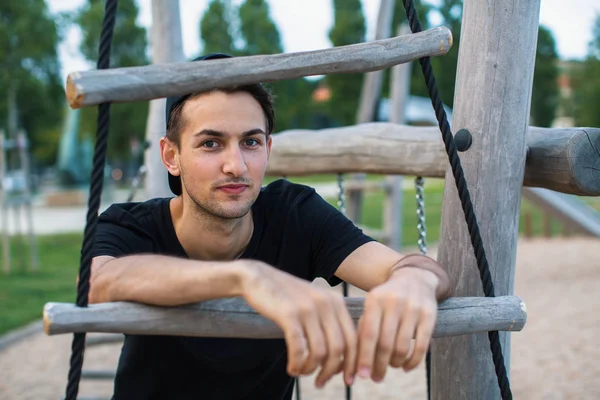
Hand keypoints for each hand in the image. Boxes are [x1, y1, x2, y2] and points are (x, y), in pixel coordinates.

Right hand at [239, 260, 357, 386]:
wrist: (258, 278)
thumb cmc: (286, 296)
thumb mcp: (314, 303)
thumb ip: (329, 322)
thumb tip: (341, 358)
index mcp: (337, 302)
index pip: (353, 339)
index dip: (352, 363)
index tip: (347, 380)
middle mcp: (326, 303)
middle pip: (339, 348)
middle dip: (331, 371)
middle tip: (320, 383)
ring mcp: (308, 308)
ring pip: (320, 352)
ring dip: (311, 369)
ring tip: (301, 372)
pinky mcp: (289, 314)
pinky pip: (299, 349)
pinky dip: (297, 364)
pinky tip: (292, 368)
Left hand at [356, 266, 438, 381]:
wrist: (415, 278)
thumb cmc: (387, 299)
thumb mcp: (372, 305)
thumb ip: (363, 328)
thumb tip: (356, 361)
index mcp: (375, 300)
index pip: (368, 334)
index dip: (365, 357)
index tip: (361, 375)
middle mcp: (394, 302)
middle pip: (385, 343)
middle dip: (380, 365)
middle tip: (376, 378)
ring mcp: (413, 308)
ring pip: (403, 347)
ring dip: (395, 363)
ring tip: (392, 366)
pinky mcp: (430, 315)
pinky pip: (422, 346)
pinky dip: (413, 362)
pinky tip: (406, 367)